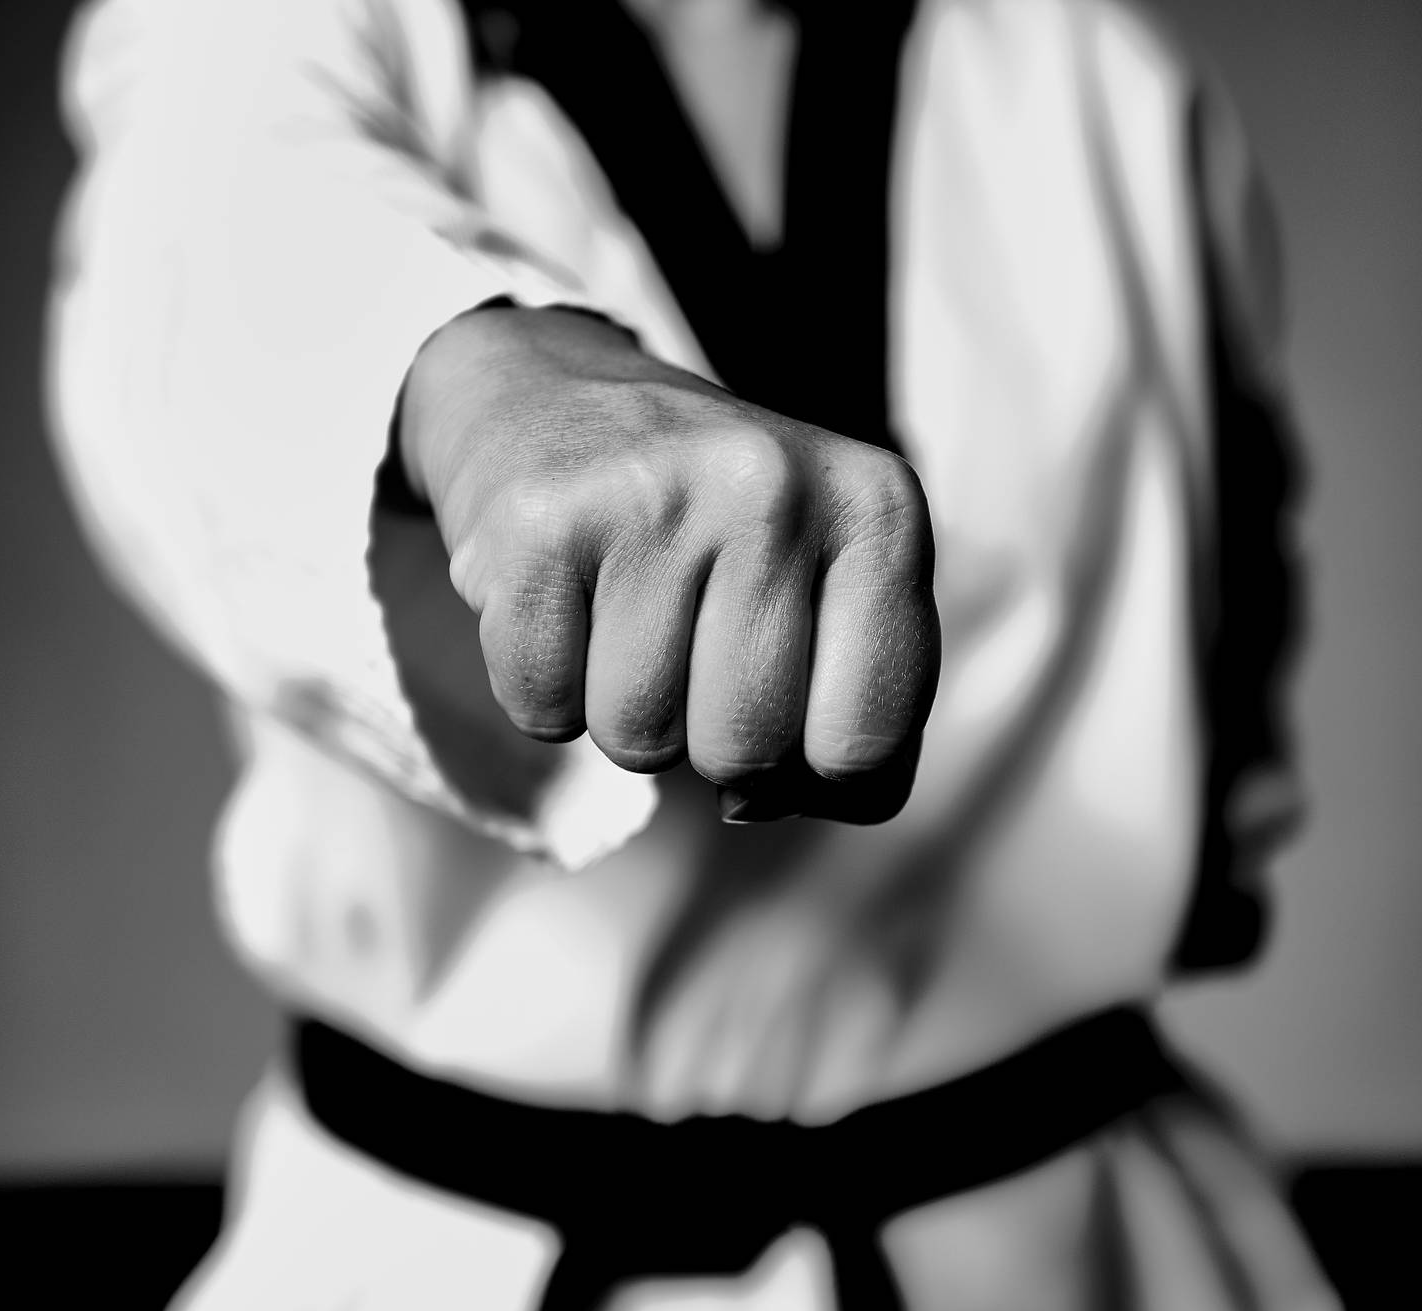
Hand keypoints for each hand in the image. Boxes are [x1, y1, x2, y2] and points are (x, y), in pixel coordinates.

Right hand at [398, 304, 939, 822]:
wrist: (552, 393)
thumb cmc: (714, 530)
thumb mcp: (828, 588)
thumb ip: (852, 716)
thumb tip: (756, 806)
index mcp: (879, 511)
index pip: (867, 744)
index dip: (818, 772)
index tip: (788, 711)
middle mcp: (775, 484)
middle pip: (748, 750)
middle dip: (710, 738)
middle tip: (690, 644)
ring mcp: (656, 492)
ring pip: (641, 739)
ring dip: (623, 711)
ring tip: (626, 615)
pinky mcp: (542, 519)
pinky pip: (544, 707)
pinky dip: (545, 688)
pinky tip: (566, 605)